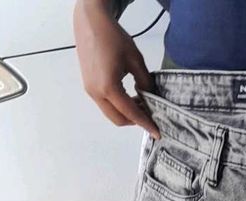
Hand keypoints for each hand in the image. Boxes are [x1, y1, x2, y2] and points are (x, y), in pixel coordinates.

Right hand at [73, 0, 160, 136]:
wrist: (91, 22)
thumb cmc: (113, 37)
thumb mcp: (135, 59)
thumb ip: (145, 82)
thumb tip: (150, 97)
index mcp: (109, 87)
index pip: (130, 113)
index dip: (145, 123)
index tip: (157, 132)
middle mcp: (96, 93)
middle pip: (118, 120)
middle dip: (134, 121)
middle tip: (149, 112)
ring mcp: (90, 91)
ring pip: (110, 113)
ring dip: (125, 113)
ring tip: (140, 102)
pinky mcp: (88, 86)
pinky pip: (105, 104)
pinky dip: (117, 105)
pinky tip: (128, 95)